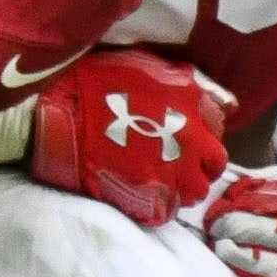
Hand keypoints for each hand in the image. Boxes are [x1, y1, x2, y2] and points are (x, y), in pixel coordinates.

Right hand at [27, 50, 228, 226]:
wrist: (56, 114)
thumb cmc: (92, 83)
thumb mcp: (144, 66)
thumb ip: (182, 81)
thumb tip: (210, 95)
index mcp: (192, 102)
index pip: (219, 124)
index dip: (203, 131)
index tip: (187, 135)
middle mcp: (192, 138)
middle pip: (214, 163)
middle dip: (201, 164)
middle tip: (178, 163)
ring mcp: (174, 171)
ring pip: (196, 191)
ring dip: (183, 187)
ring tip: (162, 182)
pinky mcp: (151, 198)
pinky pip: (168, 211)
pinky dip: (158, 206)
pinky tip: (143, 196)